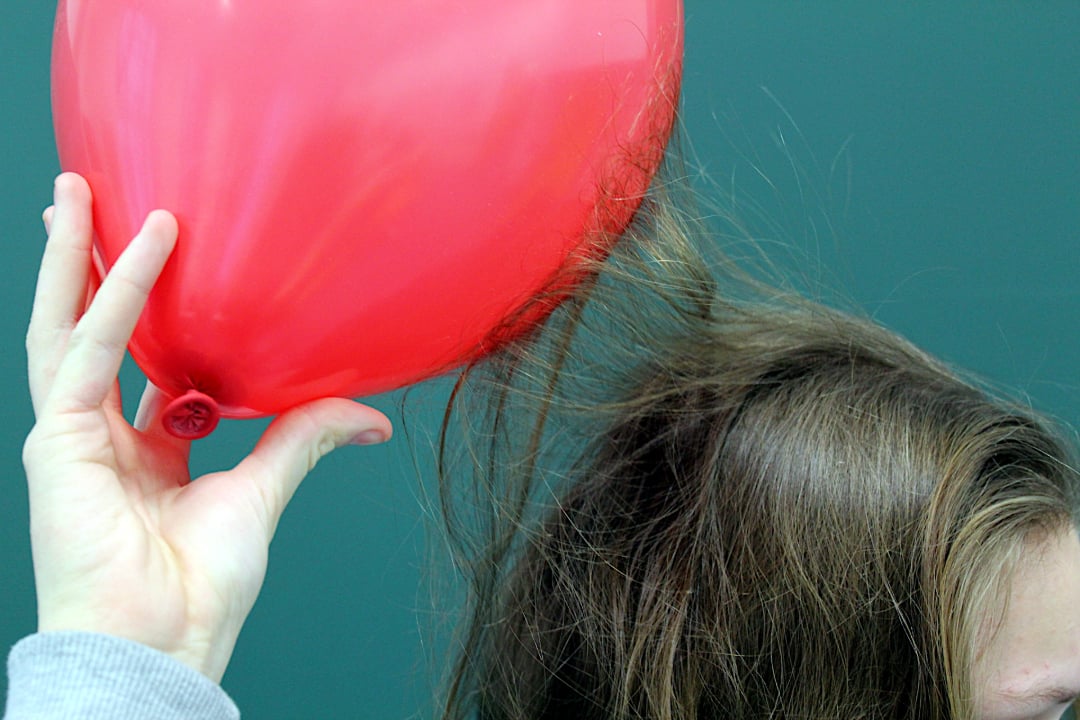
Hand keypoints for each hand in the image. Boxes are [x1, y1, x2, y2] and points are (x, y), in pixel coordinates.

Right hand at [22, 173, 391, 681]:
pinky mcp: (56, 439)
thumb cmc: (200, 586)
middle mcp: (98, 433)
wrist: (167, 643)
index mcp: (140, 448)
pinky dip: (118, 295)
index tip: (173, 254)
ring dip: (74, 255)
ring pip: (64, 323)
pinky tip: (147, 243)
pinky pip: (88, 349)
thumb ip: (302, 436)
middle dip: (86, 263)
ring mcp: (70, 433)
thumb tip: (371, 416)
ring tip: (79, 188)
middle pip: (86, 328)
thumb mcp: (264, 488)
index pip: (137, 359)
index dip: (148, 306)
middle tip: (94, 195)